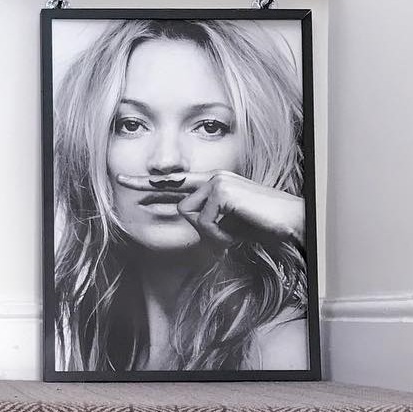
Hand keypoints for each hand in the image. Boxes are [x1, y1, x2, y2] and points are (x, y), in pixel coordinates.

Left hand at [115, 171, 304, 247]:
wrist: (291, 223)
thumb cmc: (261, 225)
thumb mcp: (226, 223)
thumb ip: (204, 219)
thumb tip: (187, 219)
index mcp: (213, 183)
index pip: (174, 183)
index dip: (147, 183)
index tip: (122, 178)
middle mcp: (214, 177)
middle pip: (182, 209)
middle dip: (205, 229)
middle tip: (233, 232)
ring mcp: (218, 181)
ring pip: (191, 216)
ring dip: (214, 232)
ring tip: (239, 228)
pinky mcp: (222, 190)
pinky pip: (205, 222)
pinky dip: (221, 234)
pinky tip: (240, 229)